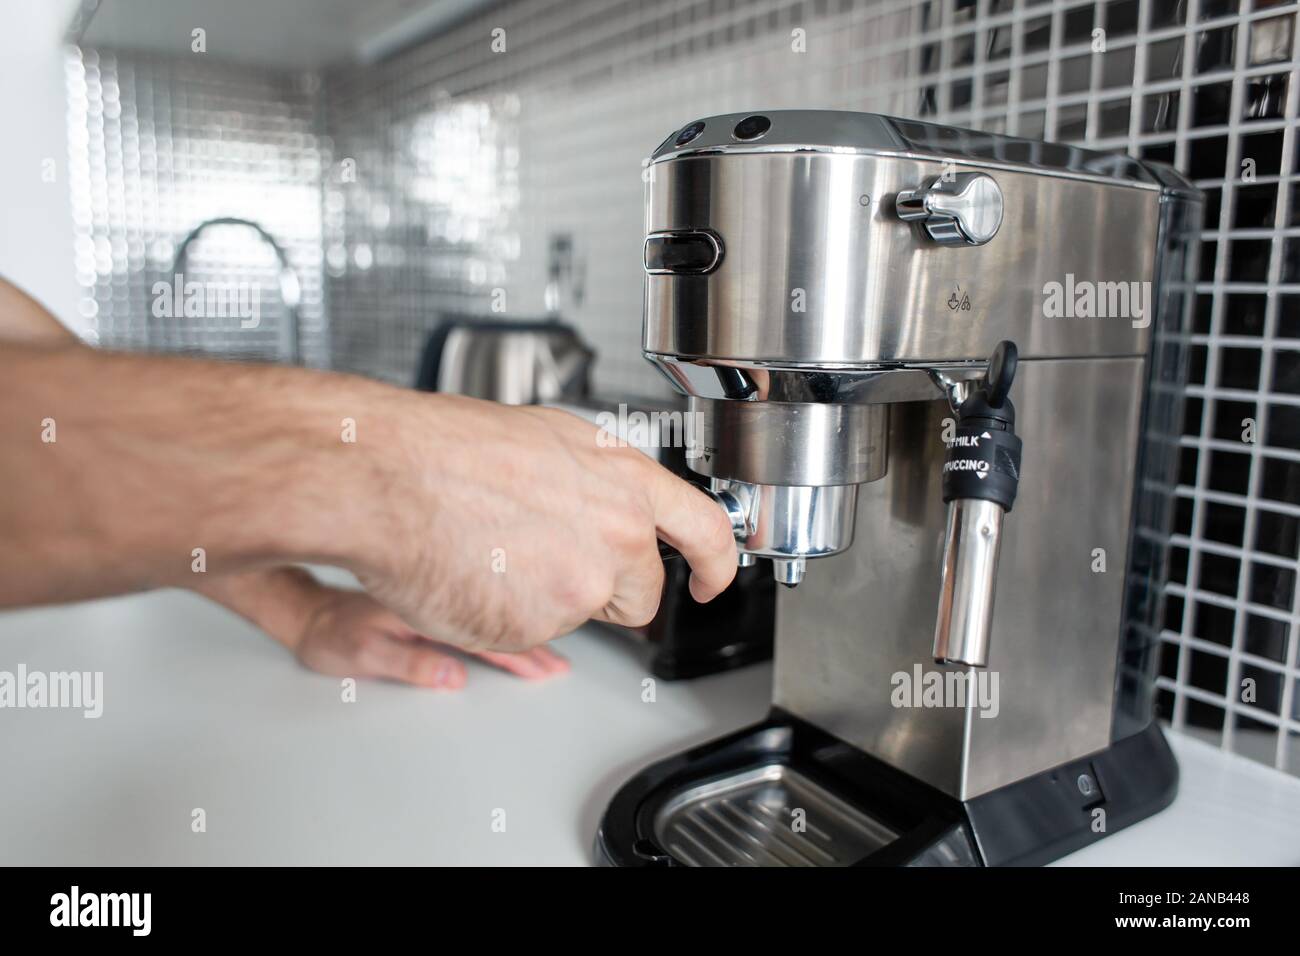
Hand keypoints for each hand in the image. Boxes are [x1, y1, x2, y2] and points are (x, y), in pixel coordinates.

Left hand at [295, 588, 569, 688]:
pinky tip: (521, 623)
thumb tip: (455, 676)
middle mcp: (436, 593)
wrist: (308, 612)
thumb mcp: (364, 655)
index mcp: (426, 606)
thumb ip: (411, 664)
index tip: (545, 667)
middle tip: (560, 665)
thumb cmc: (330, 633)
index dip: (518, 652)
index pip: (482, 634)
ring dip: (522, 629)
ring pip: (491, 609)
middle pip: (495, 620)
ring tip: (551, 651)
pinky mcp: (434, 594)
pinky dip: (504, 617)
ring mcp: (437, 592)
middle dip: (533, 643)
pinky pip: (479, 604)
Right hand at [355, 394, 737, 653]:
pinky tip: (476, 575)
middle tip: (551, 565)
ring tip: (494, 553)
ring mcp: (583, 583)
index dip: (717, 563)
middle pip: (642, 594)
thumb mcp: (547, 442)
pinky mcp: (541, 624)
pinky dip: (506, 617)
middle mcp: (618, 530)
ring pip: (580, 614)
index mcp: (624, 477)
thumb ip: (595, 484)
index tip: (713, 579)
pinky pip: (533, 633)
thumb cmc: (447, 450)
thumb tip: (603, 503)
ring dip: (548, 600)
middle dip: (608, 593)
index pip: (706, 529)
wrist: (389, 475)